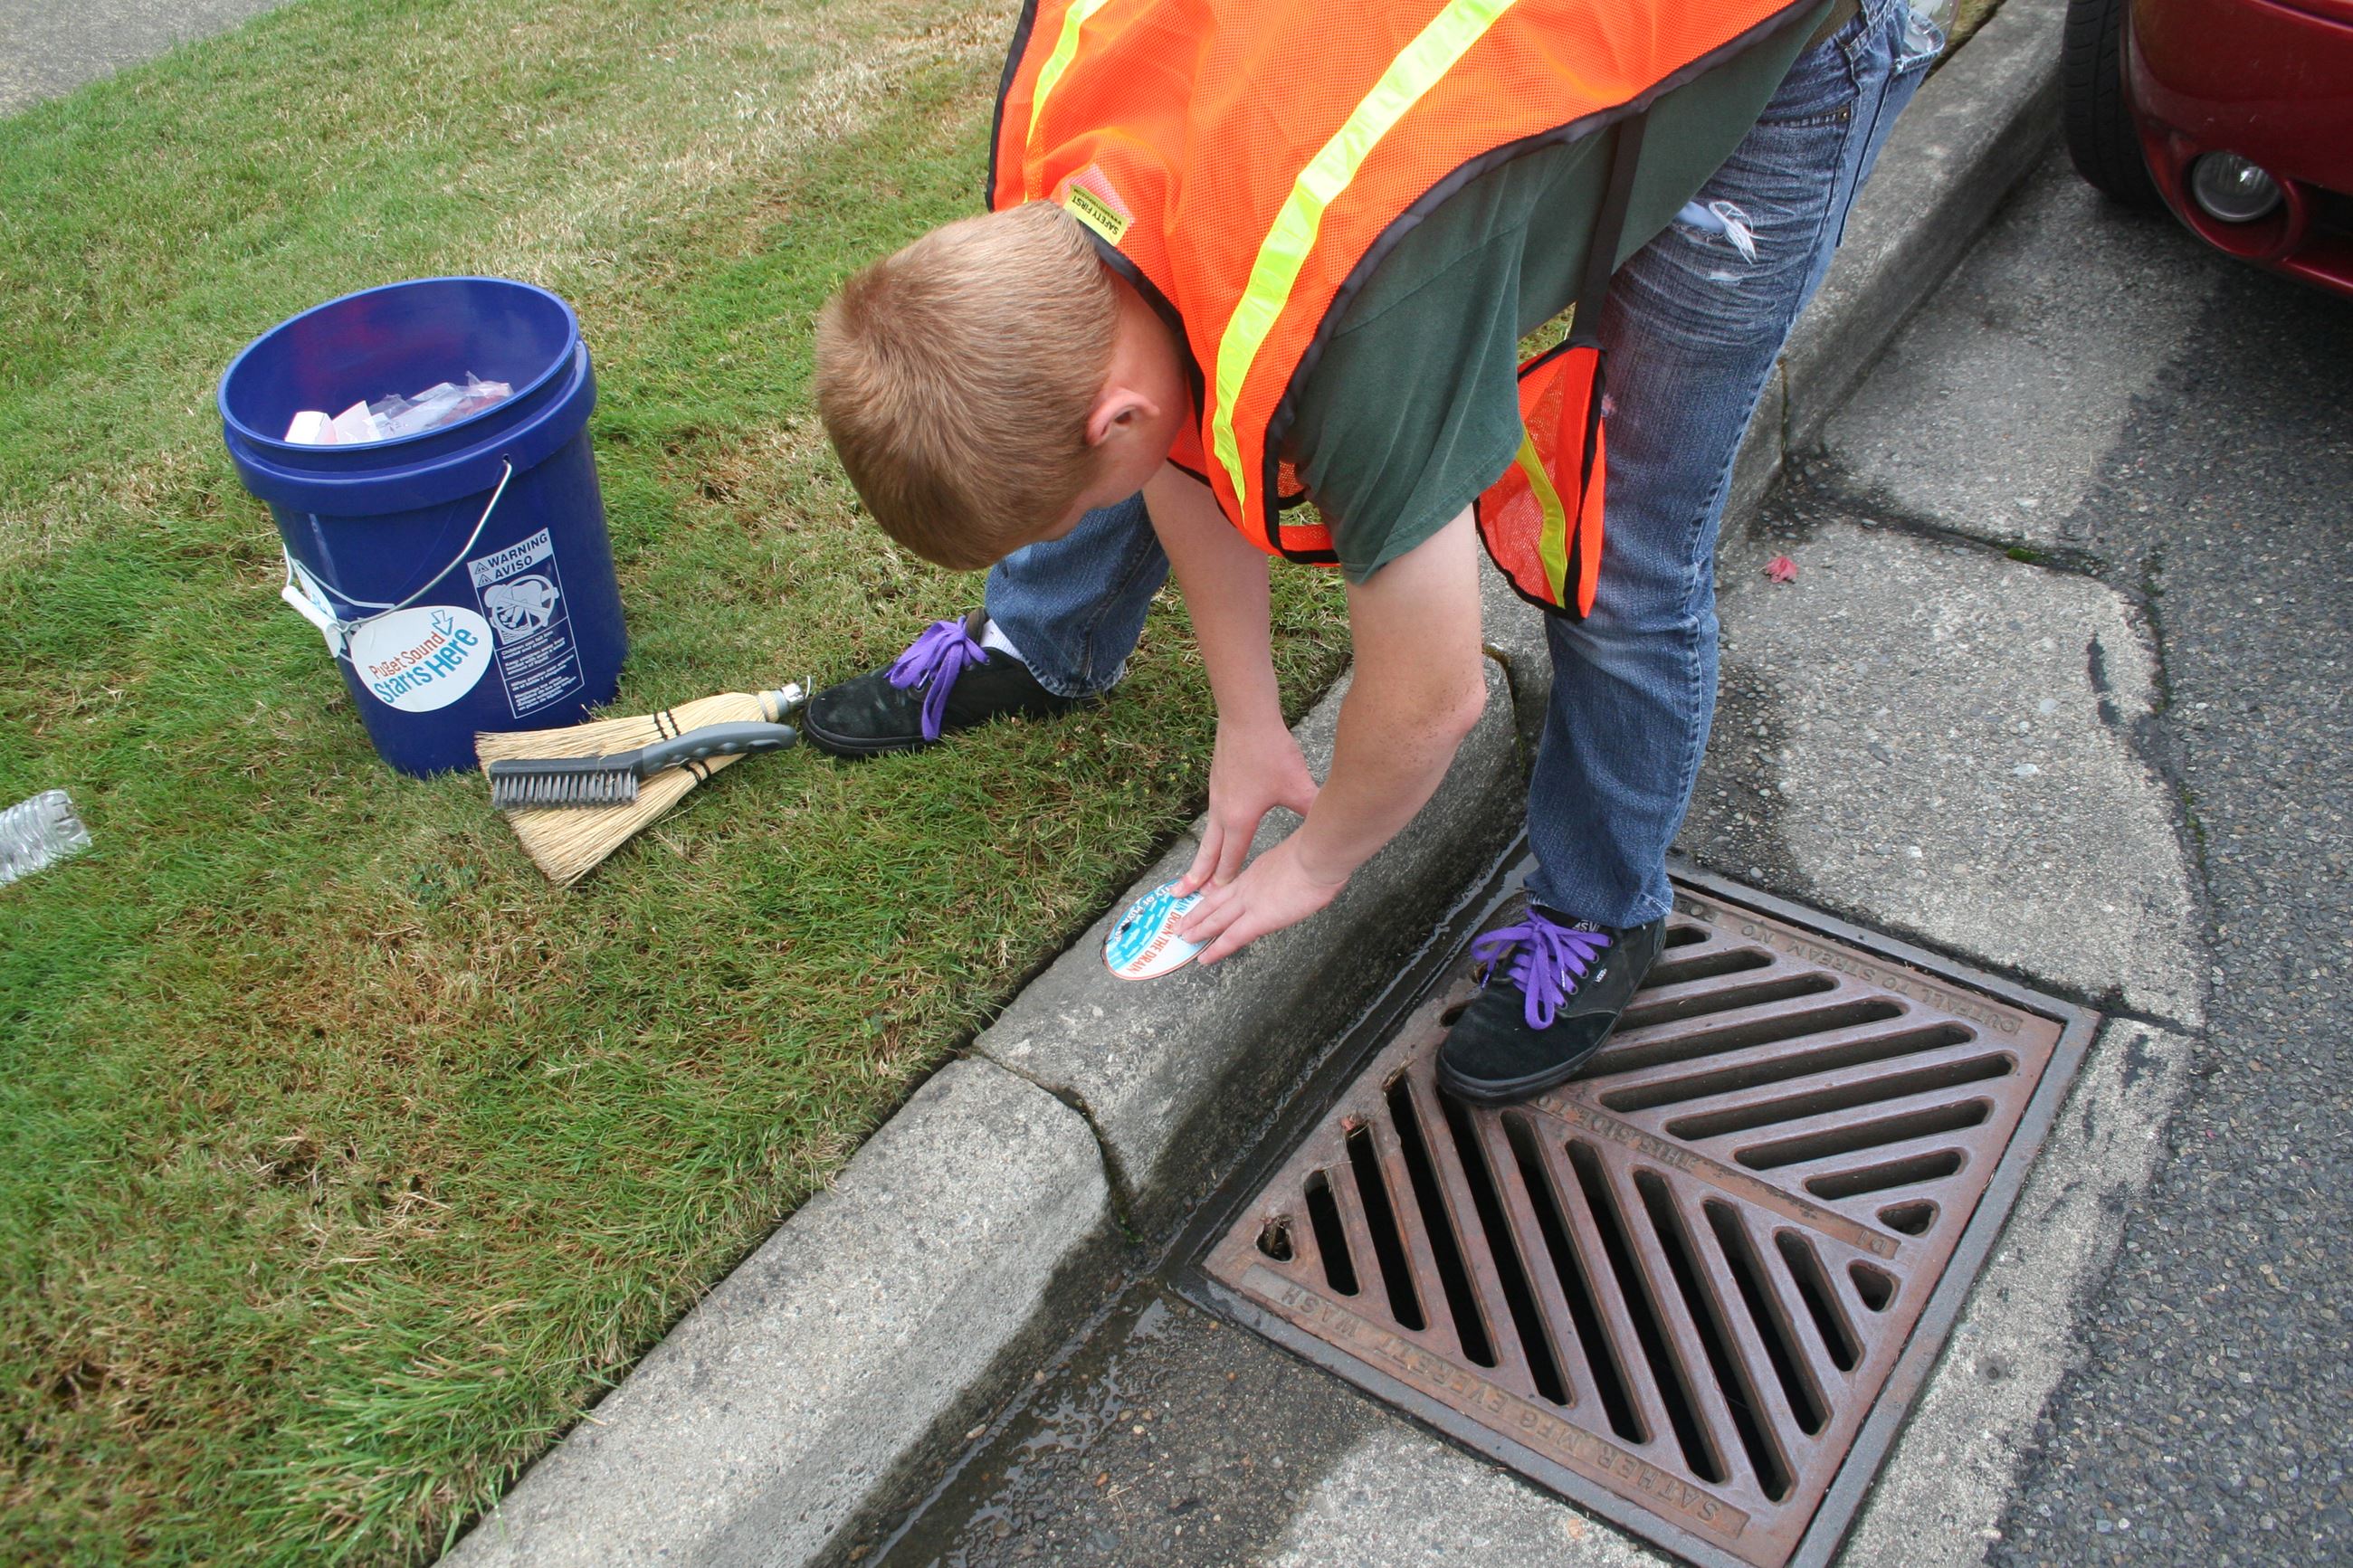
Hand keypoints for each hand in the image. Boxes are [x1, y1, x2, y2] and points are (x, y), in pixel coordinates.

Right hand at [1174, 718, 1319, 895]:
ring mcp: (1216, 796)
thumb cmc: (1270, 752)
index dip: (1224, 881)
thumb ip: (1312, 811)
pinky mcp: (1217, 781)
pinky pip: (1212, 816)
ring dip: (1201, 855)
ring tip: (1194, 871)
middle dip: (1196, 876)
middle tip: (1180, 895)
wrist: (1246, 717)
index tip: (1216, 901)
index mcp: (1239, 820)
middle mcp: (1222, 811)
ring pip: (1208, 834)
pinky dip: (1210, 833)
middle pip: (1208, 852)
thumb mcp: (1298, 786)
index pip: (1230, 859)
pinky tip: (1217, 831)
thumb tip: (1330, 824)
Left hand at [1175, 833, 1348, 965]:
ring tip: (1184, 939)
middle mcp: (1249, 885)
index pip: (1232, 888)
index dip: (1216, 897)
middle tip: (1182, 923)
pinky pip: (1231, 938)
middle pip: (1216, 902)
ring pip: (1216, 919)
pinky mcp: (1259, 919)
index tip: (1206, 902)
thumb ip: (1296, 866)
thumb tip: (1306, 873)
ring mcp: (1251, 902)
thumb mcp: (1302, 853)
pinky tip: (1204, 958)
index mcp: (1259, 869)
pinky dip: (1216, 949)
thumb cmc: (1320, 852)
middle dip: (1198, 914)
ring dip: (1199, 930)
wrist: (1318, 855)